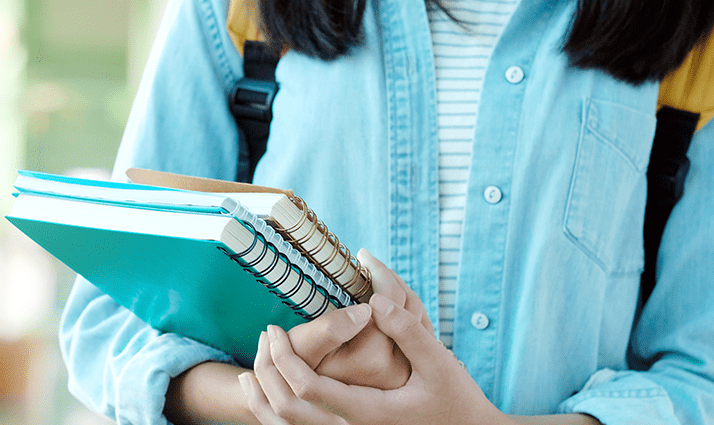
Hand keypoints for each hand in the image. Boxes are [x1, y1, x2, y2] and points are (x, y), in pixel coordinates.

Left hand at [241, 252, 505, 424]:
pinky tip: (270, 388)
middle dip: (268, 371)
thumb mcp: (440, 362)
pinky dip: (275, 412)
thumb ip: (407, 329)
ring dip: (264, 395)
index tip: (275, 329)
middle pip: (286, 409)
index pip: (306, 389)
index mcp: (367, 412)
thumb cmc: (457, 400)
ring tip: (256, 362)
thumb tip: (374, 301)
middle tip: (265, 336)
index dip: (284, 358)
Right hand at [283, 249, 431, 389]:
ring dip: (398, 290)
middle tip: (368, 260)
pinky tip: (383, 298)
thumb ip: (330, 328)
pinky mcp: (407, 369)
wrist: (307, 396)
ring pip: (416, 315)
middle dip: (389, 276)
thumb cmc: (298, 365)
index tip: (361, 254)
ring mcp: (404, 370)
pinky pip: (416, 328)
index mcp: (372, 359)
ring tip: (376, 275)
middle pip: (408, 305)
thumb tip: (367, 308)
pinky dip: (402, 308)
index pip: (389, 302)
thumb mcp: (303, 346)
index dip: (378, 272)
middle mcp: (395, 368)